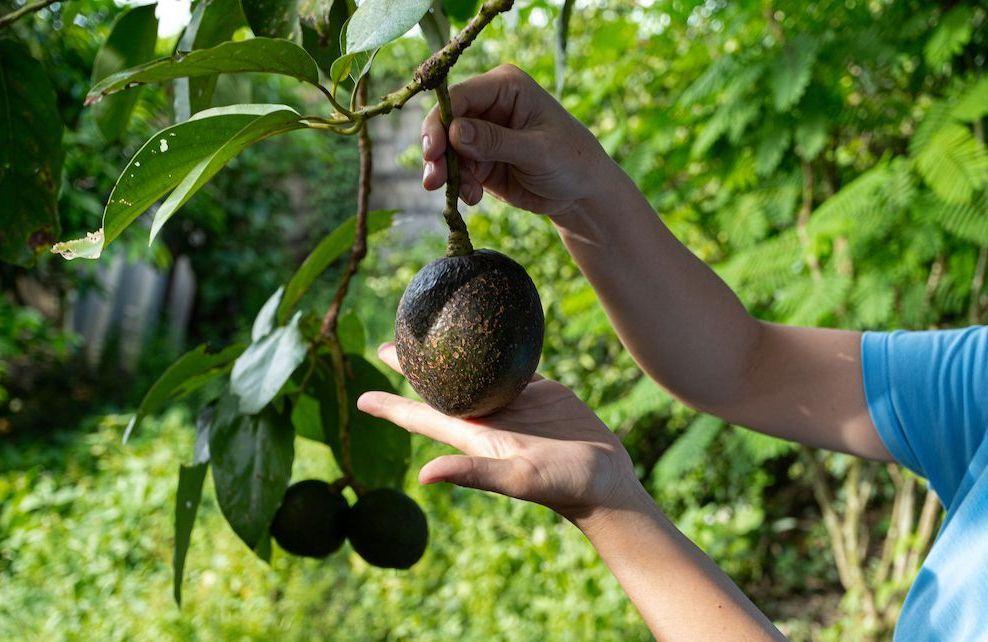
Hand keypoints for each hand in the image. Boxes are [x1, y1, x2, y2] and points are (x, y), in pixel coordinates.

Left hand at [356, 343, 639, 521]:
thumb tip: (424, 475)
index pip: (421, 418)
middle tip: (385, 346)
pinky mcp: (540, 394)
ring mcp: (513, 405)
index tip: (360, 398)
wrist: (605, 484)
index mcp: (473, 436)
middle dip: (411, 370)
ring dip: (449, 357)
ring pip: (471, 373)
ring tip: (432, 334)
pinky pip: (511, 365)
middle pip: (438, 389)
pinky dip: (496, 350)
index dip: (390, 407)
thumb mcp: (517, 478)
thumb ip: (474, 473)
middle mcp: (487, 419)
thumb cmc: (562, 486)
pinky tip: (487, 334)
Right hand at [421, 64, 616, 216]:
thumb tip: (455, 132)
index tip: (434, 151)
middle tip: (433, 181)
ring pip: (447, 150)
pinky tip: (473, 198)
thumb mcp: (537, 150)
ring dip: (448, 173)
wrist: (581, 192)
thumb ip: (496, 141)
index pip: (460, 97)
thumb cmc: (570, 159)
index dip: (441, 122)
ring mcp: (481, 133)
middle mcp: (488, 104)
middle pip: (445, 122)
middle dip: (438, 152)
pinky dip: (459, 185)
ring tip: (465, 194)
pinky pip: (457, 170)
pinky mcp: (479, 159)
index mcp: (505, 86)